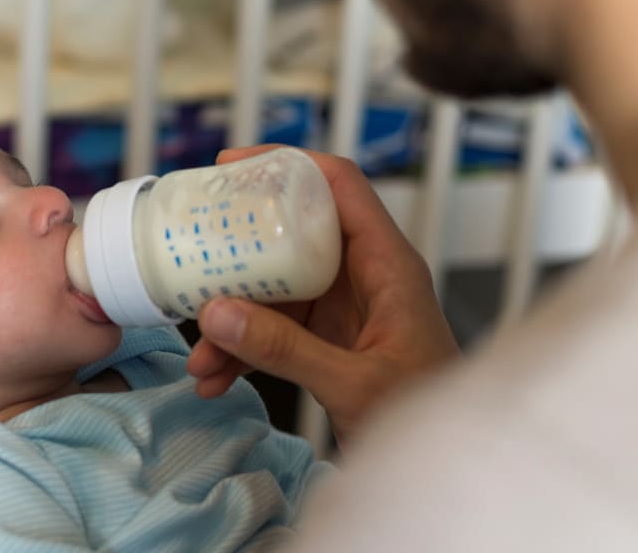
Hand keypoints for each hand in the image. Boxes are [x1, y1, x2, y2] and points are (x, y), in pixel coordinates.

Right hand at [186, 146, 458, 445]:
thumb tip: (217, 313)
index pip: (339, 186)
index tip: (232, 166)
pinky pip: (274, 332)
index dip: (288, 164)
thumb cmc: (430, 420)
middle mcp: (364, 278)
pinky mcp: (329, 344)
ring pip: (274, 293)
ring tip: (199, 357)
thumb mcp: (353, 383)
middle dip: (238, 254)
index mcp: (387, 266)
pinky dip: (242, 353)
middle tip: (191, 252)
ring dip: (231, 321)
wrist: (446, 472)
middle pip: (292, 236)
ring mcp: (344, 311)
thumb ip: (286, 350)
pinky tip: (215, 380)